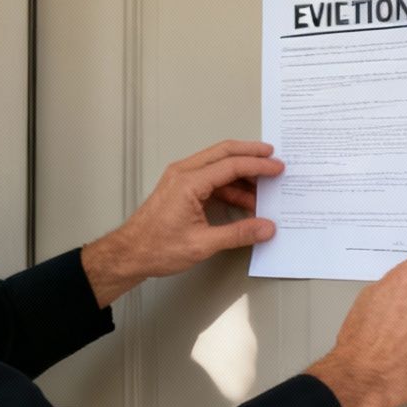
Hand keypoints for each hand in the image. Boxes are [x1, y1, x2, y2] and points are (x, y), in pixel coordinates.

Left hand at [81, 139, 283, 306]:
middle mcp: (183, 173)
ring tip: (263, 191)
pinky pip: (210, 178)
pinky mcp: (181, 188)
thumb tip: (265, 228)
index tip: (277, 168)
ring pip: (218, 165)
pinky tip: (243, 200)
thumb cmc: (155, 247)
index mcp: (188, 182)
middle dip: (252, 155)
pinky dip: (229, 185)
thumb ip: (238, 234)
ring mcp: (181, 179)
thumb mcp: (202, 244)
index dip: (258, 166)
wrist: (129, 253)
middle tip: (274, 160)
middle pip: (224, 153)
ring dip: (241, 175)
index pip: (231, 165)